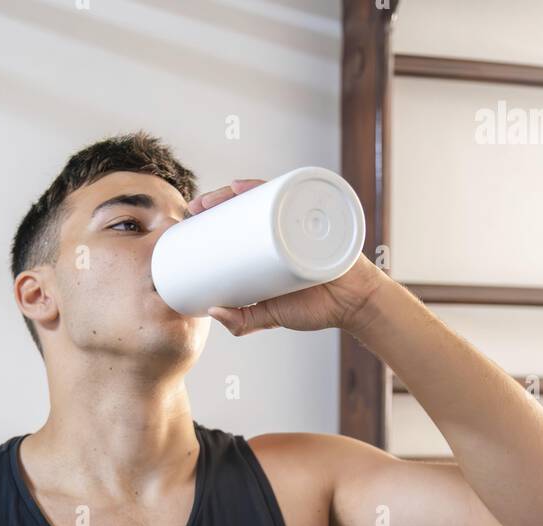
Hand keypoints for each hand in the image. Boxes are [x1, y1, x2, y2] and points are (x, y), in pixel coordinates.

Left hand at [185, 180, 379, 335]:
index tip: (190, 218)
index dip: (212, 215)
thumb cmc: (314, 308)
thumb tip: (212, 312)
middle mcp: (281, 226)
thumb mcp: (270, 316)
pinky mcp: (316, 218)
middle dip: (217, 199)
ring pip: (263, 196)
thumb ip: (242, 322)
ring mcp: (299, 220)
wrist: (353, 306)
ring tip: (216, 196)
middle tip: (197, 206)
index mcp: (268, 243)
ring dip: (236, 190)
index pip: (237, 220)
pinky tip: (248, 186)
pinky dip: (270, 187)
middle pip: (245, 203)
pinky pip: (294, 195)